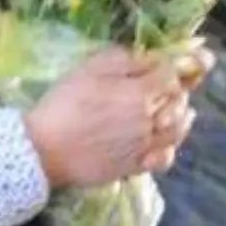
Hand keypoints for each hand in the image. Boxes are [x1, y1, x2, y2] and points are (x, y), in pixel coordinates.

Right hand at [23, 47, 198, 187]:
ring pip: (178, 131)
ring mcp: (146, 146)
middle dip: (175, 91)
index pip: (171, 76)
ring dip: (180, 118)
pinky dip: (168, 147)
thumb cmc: (65, 103)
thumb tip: (150, 58)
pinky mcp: (136, 167)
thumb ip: (124, 59)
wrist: (45, 149)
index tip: (160, 65)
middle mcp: (151, 121)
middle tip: (164, 86)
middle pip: (178, 103)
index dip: (168, 68)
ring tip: (174, 111)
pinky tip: (161, 141)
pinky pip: (164, 157)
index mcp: (141, 93)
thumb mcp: (90, 68)